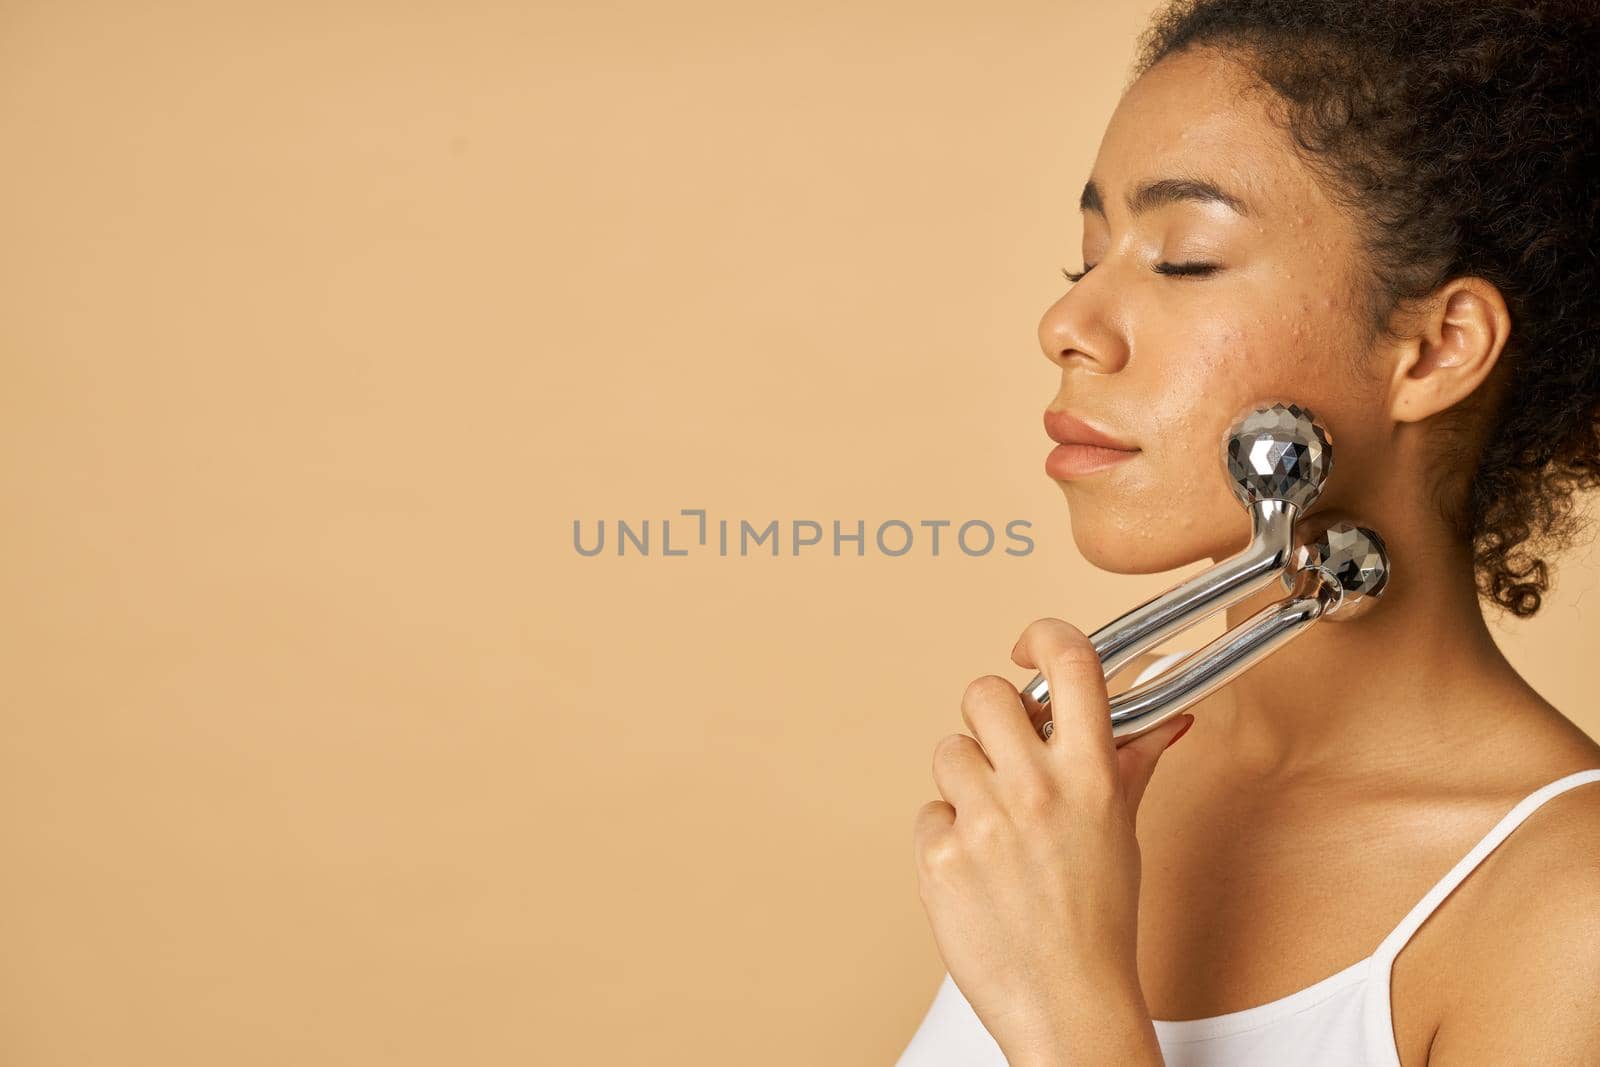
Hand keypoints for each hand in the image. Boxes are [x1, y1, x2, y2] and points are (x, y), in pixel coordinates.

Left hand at [911, 619, 1192, 1063]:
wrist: (1067, 1005)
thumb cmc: (1099, 922)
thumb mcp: (1123, 833)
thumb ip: (1133, 764)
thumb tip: (1169, 719)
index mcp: (1091, 776)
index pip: (1071, 664)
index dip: (1043, 636)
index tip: (1027, 648)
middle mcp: (1036, 790)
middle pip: (982, 694)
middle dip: (988, 719)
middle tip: (1002, 755)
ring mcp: (984, 822)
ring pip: (948, 751)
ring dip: (964, 779)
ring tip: (994, 826)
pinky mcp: (940, 856)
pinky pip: (928, 812)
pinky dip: (946, 836)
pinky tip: (978, 870)